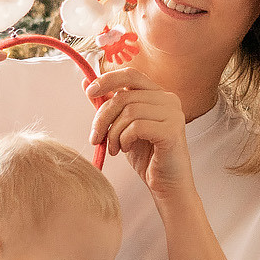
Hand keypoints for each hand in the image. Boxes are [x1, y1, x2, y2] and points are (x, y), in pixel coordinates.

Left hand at [85, 67, 192, 193]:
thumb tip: (86, 83)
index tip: (90, 93)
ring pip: (129, 111)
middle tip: (96, 138)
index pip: (131, 74)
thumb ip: (108, 105)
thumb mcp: (122, 127)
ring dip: (113, 133)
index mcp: (158, 94)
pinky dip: (125, 139)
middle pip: (124, 96)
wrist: (167, 185)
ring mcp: (173, 114)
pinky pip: (137, 126)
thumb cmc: (146, 156)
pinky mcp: (172, 131)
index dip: (107, 80)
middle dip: (103, 118)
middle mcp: (169, 100)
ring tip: (114, 148)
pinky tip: (126, 149)